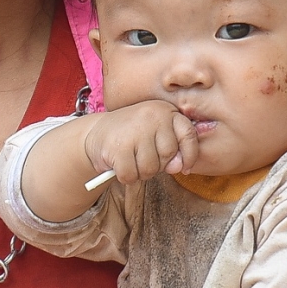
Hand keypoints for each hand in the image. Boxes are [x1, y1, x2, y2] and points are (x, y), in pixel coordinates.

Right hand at [82, 100, 198, 185]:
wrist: (97, 133)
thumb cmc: (132, 137)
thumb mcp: (156, 136)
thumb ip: (172, 149)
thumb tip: (179, 167)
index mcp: (166, 110)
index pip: (189, 135)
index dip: (190, 155)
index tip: (185, 168)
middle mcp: (152, 116)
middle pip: (168, 155)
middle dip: (158, 164)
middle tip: (143, 156)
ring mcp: (135, 130)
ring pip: (150, 168)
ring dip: (140, 172)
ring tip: (131, 159)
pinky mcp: (119, 146)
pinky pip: (131, 175)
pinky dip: (125, 176)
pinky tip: (119, 164)